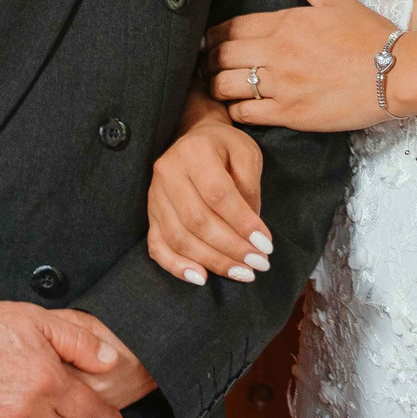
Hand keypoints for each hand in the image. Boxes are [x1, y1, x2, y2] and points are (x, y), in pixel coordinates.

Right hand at [148, 108, 270, 286]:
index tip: (266, 244)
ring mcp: (154, 196)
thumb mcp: (247, 154)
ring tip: (241, 273)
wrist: (195, 139)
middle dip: (230, 248)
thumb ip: (249, 188)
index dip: (242, 223)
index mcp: (194, 152)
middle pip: (197, 220)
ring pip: (179, 237)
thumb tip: (250, 232)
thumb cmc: (225, 148)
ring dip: (212, 261)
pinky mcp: (150, 215)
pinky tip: (200, 278)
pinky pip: (157, 246)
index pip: (218, 195)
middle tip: (258, 263)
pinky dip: (176, 266)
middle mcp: (168, 173)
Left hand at [206, 0, 394, 132]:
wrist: (394, 72)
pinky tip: (236, 109)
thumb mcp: (339, 2)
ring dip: (215, 87)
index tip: (207, 42)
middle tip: (206, 67)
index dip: (212, 35)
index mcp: (285, 22)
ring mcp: (281, 84)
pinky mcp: (290, 113)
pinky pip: (246, 113)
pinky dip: (234, 112)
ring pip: (225, 86)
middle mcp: (276, 52)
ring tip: (216, 89)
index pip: (231, 27)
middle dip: (208, 61)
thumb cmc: (370, 36)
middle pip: (221, 56)